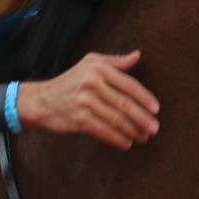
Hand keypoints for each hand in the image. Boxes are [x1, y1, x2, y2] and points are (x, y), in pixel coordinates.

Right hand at [16, 50, 159, 149]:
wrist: (42, 100)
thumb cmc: (71, 80)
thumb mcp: (90, 63)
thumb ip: (115, 61)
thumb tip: (137, 55)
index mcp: (98, 68)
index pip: (128, 84)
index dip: (144, 98)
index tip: (156, 109)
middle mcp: (91, 84)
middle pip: (124, 104)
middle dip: (143, 118)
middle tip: (155, 127)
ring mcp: (85, 102)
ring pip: (116, 120)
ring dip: (134, 131)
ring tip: (144, 136)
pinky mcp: (79, 120)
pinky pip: (104, 131)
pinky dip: (118, 139)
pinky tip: (127, 143)